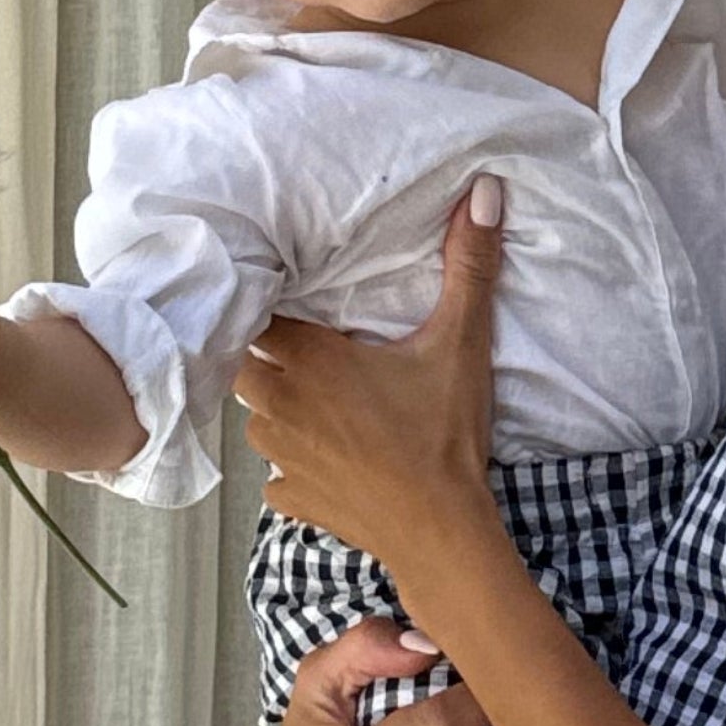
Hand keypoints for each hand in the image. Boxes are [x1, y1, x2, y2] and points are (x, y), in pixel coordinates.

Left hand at [233, 179, 507, 565]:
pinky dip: (296, 463)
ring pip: (258, 417)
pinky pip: (278, 473)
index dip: (265, 302)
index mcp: (306, 359)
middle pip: (243, 364)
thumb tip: (482, 192)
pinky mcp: (293, 499)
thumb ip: (468, 266)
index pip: (255, 314)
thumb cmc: (444, 436)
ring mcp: (279, 458)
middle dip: (266, 353)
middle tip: (309, 347)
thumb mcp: (460, 344)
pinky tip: (330, 457)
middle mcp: (277, 404)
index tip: (288, 295)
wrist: (441, 533)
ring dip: (280, 406)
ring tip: (320, 400)